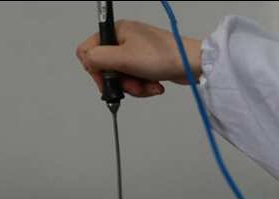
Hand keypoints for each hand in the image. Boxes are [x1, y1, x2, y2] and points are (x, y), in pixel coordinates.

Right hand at [76, 20, 201, 97]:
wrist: (191, 64)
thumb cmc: (162, 57)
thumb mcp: (123, 58)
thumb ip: (98, 59)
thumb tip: (86, 62)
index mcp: (116, 31)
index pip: (89, 51)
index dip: (95, 69)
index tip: (107, 80)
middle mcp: (124, 39)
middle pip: (107, 68)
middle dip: (120, 82)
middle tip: (132, 85)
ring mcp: (136, 52)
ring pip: (122, 77)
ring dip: (134, 87)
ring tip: (148, 86)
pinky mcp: (147, 63)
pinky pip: (136, 79)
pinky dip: (144, 86)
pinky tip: (155, 86)